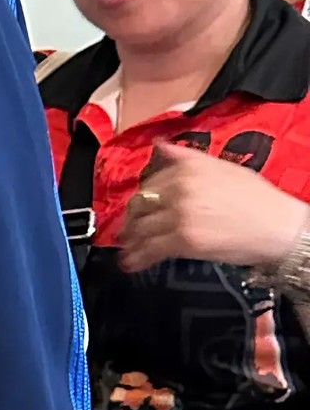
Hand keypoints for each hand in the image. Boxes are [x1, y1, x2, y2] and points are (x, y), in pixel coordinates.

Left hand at [119, 143, 309, 273]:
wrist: (281, 227)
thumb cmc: (257, 198)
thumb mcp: (222, 167)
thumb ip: (186, 157)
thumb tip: (158, 145)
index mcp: (187, 168)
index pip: (150, 183)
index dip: (142, 199)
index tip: (139, 209)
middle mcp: (178, 188)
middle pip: (140, 204)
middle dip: (131, 220)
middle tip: (128, 231)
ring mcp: (179, 214)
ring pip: (141, 227)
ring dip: (130, 240)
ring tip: (127, 249)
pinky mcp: (184, 240)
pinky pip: (151, 249)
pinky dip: (137, 258)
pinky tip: (131, 264)